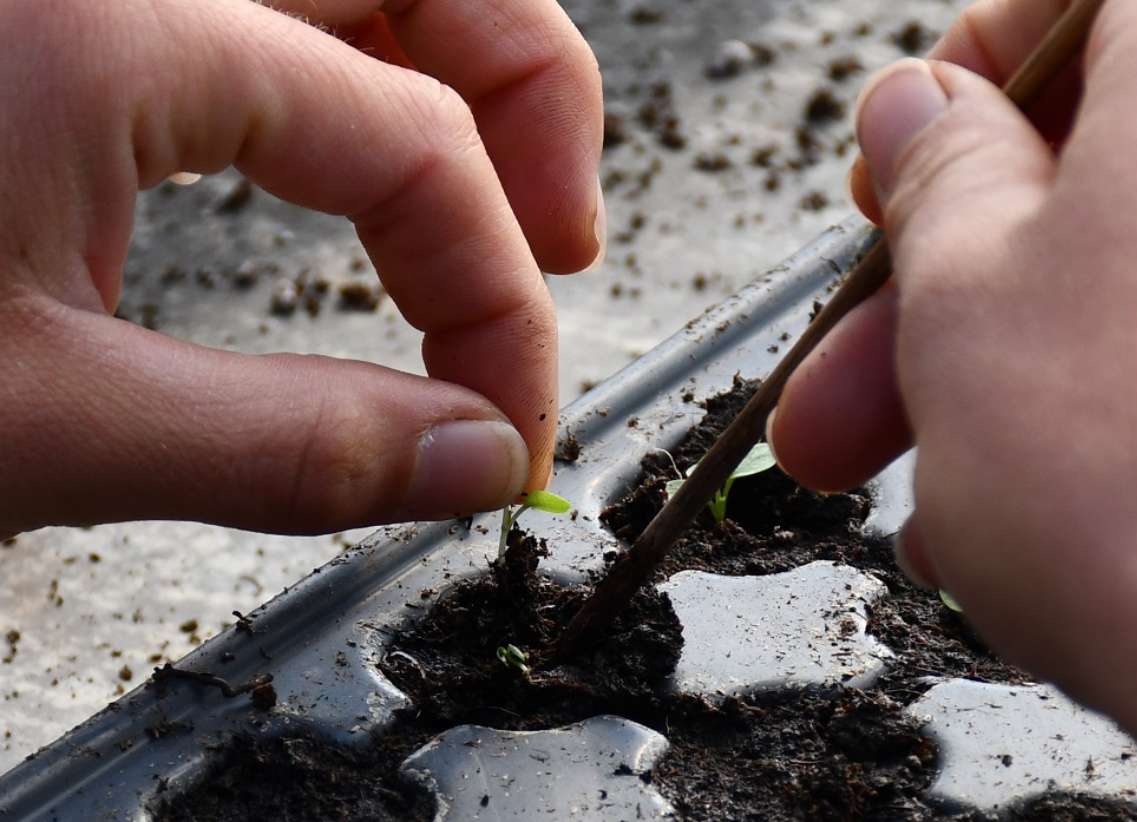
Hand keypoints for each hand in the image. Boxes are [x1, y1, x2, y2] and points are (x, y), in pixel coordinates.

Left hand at [0, 0, 601, 534]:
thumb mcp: (37, 423)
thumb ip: (278, 442)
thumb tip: (470, 459)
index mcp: (116, 19)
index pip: (418, 140)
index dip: (501, 298)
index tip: (512, 426)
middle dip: (529, 104)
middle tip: (565, 243)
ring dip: (449, 88)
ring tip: (487, 215)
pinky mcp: (66, 35)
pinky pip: (263, 28)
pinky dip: (346, 97)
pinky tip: (359, 180)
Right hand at [768, 0, 1136, 775]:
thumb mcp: (964, 291)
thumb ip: (937, 174)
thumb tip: (915, 108)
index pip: (1069, 7)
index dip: (956, 85)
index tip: (894, 174)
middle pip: (1096, 175)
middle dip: (936, 288)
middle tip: (851, 374)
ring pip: (1135, 290)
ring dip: (997, 384)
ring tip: (915, 492)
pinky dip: (1098, 428)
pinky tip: (1011, 521)